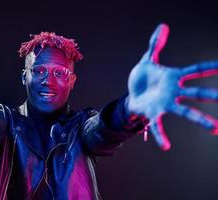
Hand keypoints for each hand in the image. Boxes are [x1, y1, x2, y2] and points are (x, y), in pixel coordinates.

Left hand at [127, 24, 217, 149]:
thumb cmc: (142, 78)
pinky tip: (166, 147)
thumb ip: (156, 45)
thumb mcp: (148, 59)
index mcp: (173, 77)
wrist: (131, 94)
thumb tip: (163, 26)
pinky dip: (161, 136)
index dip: (208, 67)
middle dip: (210, 95)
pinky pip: (158, 126)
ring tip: (214, 128)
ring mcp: (164, 103)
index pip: (194, 71)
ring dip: (200, 119)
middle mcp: (172, 91)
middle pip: (195, 93)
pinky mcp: (153, 113)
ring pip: (185, 111)